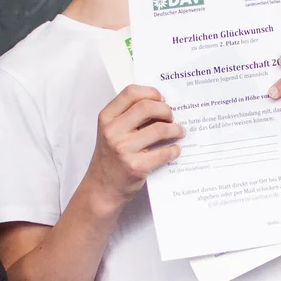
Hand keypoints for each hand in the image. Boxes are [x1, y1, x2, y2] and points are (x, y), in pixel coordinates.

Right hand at [80, 85, 183, 205]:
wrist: (102, 188)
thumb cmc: (110, 157)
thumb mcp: (111, 131)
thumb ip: (128, 116)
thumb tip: (161, 104)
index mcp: (106, 118)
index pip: (131, 92)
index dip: (151, 93)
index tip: (161, 100)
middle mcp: (112, 131)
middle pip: (147, 107)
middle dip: (166, 110)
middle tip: (171, 117)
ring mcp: (123, 149)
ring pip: (159, 129)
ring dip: (175, 129)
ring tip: (178, 132)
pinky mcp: (136, 166)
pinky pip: (164, 153)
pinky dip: (174, 150)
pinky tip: (174, 150)